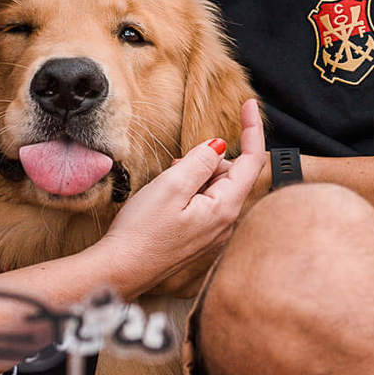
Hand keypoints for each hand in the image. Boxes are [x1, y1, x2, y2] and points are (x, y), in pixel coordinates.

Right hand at [97, 98, 265, 297]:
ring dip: (196, 176)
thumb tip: (219, 146)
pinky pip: (205, 203)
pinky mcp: (200, 237)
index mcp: (225, 207)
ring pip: (216, 187)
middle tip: (176, 165)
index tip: (249, 104)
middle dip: (210, 159)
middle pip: (231, 173)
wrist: (121, 270)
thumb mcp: (171, 186)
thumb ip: (200, 161)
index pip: (252, 161)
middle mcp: (226, 222)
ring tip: (167, 186)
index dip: (252, 129)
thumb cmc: (142, 232)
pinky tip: (168, 199)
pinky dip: (191, 191)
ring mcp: (214, 232)